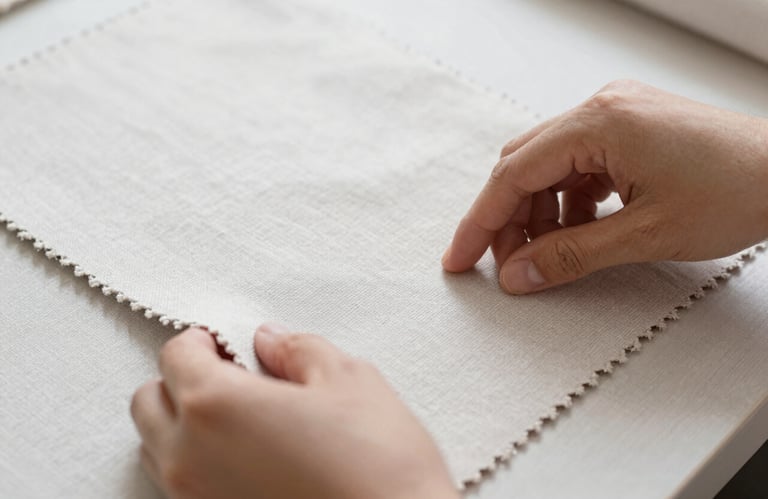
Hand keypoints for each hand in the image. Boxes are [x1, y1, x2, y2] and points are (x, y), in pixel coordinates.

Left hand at [131, 325, 457, 498]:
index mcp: (216, 405)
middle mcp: (190, 457)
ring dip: (183, 424)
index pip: (175, 356)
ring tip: (241, 419)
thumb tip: (272, 341)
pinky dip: (197, 462)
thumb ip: (298, 350)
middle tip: (230, 374)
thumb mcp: (347, 380)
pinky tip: (249, 457)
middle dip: (181, 380)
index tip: (226, 342)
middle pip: (148, 402)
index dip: (202, 339)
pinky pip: (180, 486)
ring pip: (157, 447)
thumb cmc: (378, 465)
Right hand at [442, 80, 767, 293]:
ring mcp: (616, 114)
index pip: (514, 173)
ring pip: (549, 166)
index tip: (460, 257)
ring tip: (545, 255)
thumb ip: (572, 256)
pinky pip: (577, 164)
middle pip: (524, 165)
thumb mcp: (645, 235)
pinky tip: (577, 231)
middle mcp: (601, 108)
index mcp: (599, 122)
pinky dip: (567, 201)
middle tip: (504, 265)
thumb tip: (517, 275)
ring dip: (539, 213)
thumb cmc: (738, 191)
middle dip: (508, 219)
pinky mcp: (629, 127)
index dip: (481, 221)